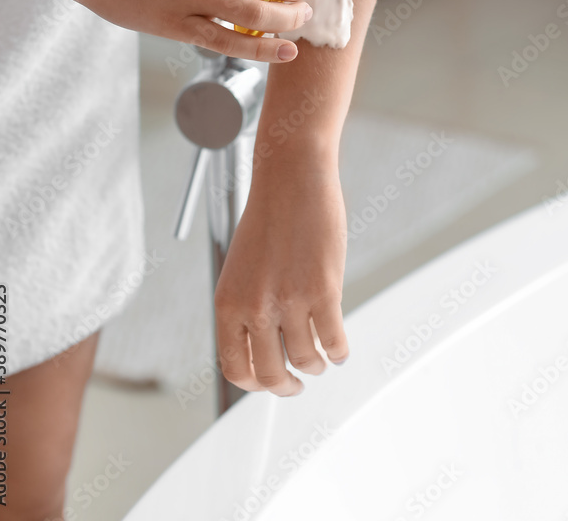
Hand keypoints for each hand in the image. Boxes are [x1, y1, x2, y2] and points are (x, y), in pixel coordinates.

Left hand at [214, 148, 348, 395]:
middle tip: (296, 385)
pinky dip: (339, 351)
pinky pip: (334, 340)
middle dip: (286, 387)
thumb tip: (263, 351)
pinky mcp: (324, 291)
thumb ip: (245, 308)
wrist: (291, 180)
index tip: (269, 383)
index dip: (254, 384)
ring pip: (305, 360)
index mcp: (227, 302)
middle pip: (271, 374)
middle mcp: (254, 307)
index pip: (235, 368)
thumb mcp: (241, 269)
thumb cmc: (268, 220)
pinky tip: (339, 348)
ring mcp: (290, 301)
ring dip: (315, 366)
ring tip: (320, 360)